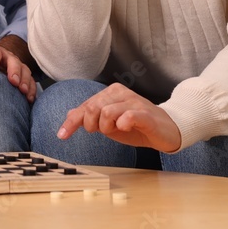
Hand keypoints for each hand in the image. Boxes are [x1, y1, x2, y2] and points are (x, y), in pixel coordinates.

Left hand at [0, 42, 36, 101]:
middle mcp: (6, 57)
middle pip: (13, 60)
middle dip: (13, 70)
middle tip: (13, 81)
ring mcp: (16, 65)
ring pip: (24, 70)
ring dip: (25, 80)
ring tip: (23, 91)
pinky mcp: (22, 76)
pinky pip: (31, 81)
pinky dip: (32, 89)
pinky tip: (29, 99)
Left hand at [57, 83, 181, 151]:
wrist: (166, 131)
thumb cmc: (136, 126)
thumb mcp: (109, 123)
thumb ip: (91, 117)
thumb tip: (71, 114)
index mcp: (110, 93)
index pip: (85, 106)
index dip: (71, 121)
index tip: (61, 135)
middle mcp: (121, 93)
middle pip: (92, 108)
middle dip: (91, 125)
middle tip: (101, 131)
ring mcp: (134, 102)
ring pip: (106, 112)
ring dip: (106, 127)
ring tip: (117, 130)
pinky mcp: (146, 114)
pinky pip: (128, 116)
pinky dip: (122, 124)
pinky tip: (125, 128)